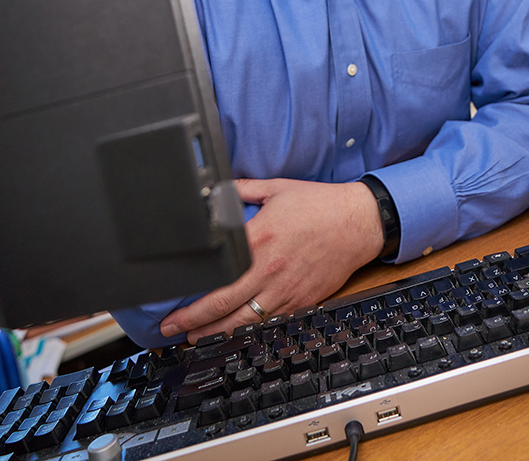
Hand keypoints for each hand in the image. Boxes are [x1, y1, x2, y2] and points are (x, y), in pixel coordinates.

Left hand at [159, 177, 383, 342]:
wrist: (358, 222)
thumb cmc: (319, 204)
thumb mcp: (277, 188)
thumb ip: (243, 189)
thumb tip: (218, 190)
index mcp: (259, 239)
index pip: (216, 274)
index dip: (190, 293)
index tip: (171, 300)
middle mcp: (269, 269)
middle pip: (223, 305)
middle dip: (192, 321)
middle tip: (170, 329)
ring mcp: (286, 288)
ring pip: (244, 321)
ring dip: (216, 333)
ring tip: (194, 338)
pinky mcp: (302, 299)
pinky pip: (270, 321)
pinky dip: (249, 331)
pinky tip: (234, 334)